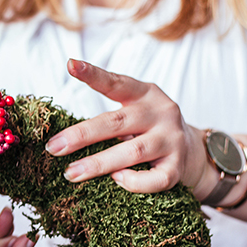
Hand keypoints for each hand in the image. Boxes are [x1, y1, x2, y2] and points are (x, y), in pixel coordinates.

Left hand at [44, 59, 207, 193]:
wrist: (193, 150)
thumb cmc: (147, 130)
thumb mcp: (132, 113)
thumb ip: (107, 119)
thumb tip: (61, 141)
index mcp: (145, 94)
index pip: (116, 83)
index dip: (93, 74)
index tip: (71, 65)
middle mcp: (161, 113)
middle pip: (116, 122)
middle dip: (81, 136)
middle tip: (53, 148)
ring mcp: (172, 140)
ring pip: (133, 152)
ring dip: (98, 164)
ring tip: (71, 173)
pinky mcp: (178, 167)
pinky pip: (155, 179)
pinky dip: (134, 182)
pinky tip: (116, 180)